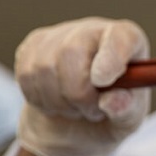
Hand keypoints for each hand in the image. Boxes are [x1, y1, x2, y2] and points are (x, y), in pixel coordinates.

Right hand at [14, 17, 149, 155]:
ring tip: (75, 109)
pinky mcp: (34, 46)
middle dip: (77, 92)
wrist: (74, 123)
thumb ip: (126, 110)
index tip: (102, 80)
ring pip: (44, 66)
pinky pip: (26, 74)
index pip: (120, 36)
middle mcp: (94, 31)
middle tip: (92, 111)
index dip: (110, 56)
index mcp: (129, 42)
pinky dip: (39, 99)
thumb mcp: (128, 119)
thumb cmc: (109, 115)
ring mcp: (61, 35)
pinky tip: (55, 102)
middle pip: (72, 51)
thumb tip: (113, 100)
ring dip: (58, 101)